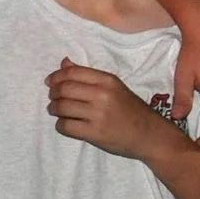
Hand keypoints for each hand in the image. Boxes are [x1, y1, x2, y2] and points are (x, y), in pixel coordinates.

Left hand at [45, 58, 181, 160]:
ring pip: (62, 107)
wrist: (150, 135)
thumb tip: (63, 63)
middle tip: (53, 97)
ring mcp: (98, 114)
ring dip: (54, 109)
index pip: (72, 73)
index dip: (56, 76)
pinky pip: (65, 126)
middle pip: (64, 89)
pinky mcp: (94, 133)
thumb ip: (88, 76)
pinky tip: (65, 124)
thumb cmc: (131, 110)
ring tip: (56, 110)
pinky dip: (60, 125)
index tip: (49, 82)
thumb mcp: (114, 87)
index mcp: (107, 80)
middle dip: (53, 93)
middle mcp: (102, 95)